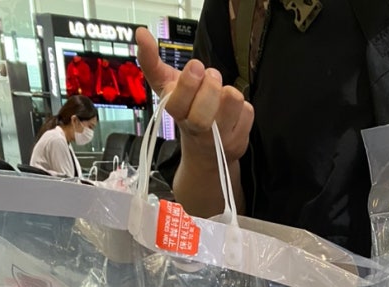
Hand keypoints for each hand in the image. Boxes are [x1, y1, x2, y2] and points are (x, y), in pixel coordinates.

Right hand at [136, 26, 252, 164]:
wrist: (205, 150)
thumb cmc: (187, 110)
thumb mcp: (167, 86)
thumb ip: (151, 61)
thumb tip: (141, 33)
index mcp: (177, 114)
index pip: (177, 104)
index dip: (188, 83)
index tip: (196, 65)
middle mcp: (196, 130)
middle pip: (202, 115)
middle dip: (211, 87)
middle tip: (212, 75)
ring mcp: (219, 139)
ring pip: (231, 105)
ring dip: (230, 91)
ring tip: (223, 92)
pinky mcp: (239, 140)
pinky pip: (248, 112)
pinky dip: (243, 106)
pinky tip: (233, 111)